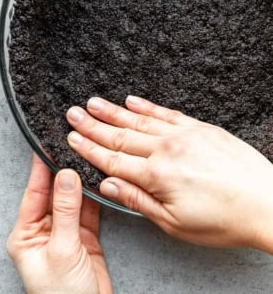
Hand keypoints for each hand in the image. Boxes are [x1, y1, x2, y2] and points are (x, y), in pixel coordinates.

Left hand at [7, 154, 112, 293]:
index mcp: (26, 234)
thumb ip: (66, 211)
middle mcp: (44, 230)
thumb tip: (67, 177)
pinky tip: (96, 180)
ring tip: (86, 157)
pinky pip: (87, 210)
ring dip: (79, 181)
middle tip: (72, 147)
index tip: (47, 145)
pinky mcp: (84, 236)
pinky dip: (93, 195)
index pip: (33, 193)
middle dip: (63, 171)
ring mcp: (65, 232)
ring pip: (72, 199)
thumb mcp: (62, 250)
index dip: (41, 168)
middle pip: (54, 193)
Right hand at [67, 96, 272, 253]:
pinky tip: (132, 100)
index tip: (72, 137)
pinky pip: (166, 112)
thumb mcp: (175, 223)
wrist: (267, 202)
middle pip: (120, 136)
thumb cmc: (224, 219)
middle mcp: (166, 149)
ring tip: (93, 103)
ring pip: (139, 120)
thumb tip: (108, 186)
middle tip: (73, 113)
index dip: (89, 148)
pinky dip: (146, 106)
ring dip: (113, 111)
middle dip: (93, 125)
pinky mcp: (199, 127)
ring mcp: (183, 134)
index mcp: (157, 176)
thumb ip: (138, 201)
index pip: (112, 160)